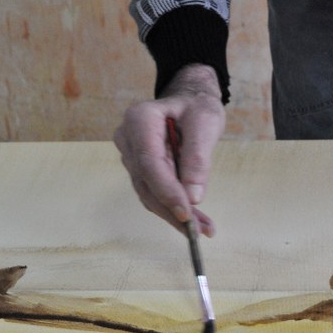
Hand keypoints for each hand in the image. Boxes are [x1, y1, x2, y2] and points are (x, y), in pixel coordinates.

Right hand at [114, 64, 224, 236]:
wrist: (188, 102)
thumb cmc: (196, 107)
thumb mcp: (205, 122)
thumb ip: (198, 157)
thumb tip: (193, 196)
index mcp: (139, 119)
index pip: (149, 162)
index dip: (166, 191)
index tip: (187, 213)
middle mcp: (128, 139)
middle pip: (146, 184)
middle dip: (173, 210)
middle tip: (200, 231)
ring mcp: (130, 157)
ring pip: (149, 194)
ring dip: (175, 215)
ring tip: (204, 228)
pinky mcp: (139, 172)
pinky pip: (154, 195)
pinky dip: (174, 209)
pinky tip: (196, 222)